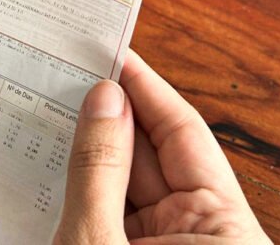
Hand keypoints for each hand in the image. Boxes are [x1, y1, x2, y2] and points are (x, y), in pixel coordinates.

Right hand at [54, 49, 271, 243]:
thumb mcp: (97, 239)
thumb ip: (99, 172)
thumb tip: (104, 100)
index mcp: (223, 230)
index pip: (185, 134)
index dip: (146, 87)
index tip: (115, 53)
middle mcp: (202, 233)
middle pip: (153, 153)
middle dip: (112, 113)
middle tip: (74, 74)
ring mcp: (168, 244)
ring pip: (128, 179)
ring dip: (93, 148)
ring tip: (57, 108)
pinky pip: (114, 206)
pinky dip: (86, 183)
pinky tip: (56, 155)